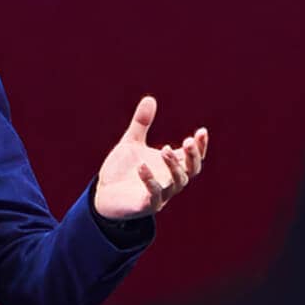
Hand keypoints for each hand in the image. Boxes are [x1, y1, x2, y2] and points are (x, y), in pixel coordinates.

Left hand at [93, 95, 207, 218]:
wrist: (102, 194)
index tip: (201, 131)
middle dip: (193, 156)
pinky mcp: (146, 205)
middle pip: (192, 171)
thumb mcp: (131, 143)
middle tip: (186, 141)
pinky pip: (153, 194)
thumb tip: (150, 98)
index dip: (200, 146)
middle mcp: (170, 181)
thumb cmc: (121, 171)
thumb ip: (141, 124)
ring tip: (164, 149)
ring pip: (177, 183)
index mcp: (170, 167)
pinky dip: (150, 180)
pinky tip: (142, 166)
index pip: (193, 158)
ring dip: (173, 166)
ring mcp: (161, 195)